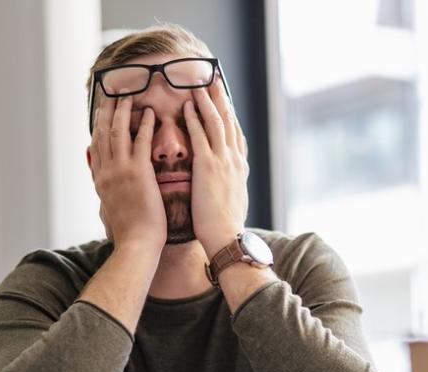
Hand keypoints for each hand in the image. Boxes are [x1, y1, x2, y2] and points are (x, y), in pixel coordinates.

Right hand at [88, 97, 165, 250]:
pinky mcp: (138, 173)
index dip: (97, 125)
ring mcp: (120, 171)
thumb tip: (99, 185)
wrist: (136, 244)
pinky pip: (141, 142)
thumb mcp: (109, 210)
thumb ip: (104, 191)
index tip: (101, 110)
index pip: (96, 145)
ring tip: (129, 96)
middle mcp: (106, 172)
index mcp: (100, 180)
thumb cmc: (129, 232)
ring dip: (123, 111)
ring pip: (117, 133)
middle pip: (102, 133)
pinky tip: (151, 113)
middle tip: (111, 93)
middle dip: (106, 111)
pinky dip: (144, 125)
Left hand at [183, 78, 249, 257]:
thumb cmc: (225, 225)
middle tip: (214, 78)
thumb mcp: (234, 199)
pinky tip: (187, 106)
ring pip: (216, 122)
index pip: (236, 132)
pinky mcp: (208, 167)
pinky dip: (195, 119)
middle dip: (221, 97)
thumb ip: (230, 184)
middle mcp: (234, 159)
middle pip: (229, 120)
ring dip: (207, 100)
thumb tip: (228, 181)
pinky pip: (200, 136)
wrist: (226, 237)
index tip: (223, 97)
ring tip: (198, 83)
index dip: (230, 112)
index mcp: (240, 166)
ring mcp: (223, 161)